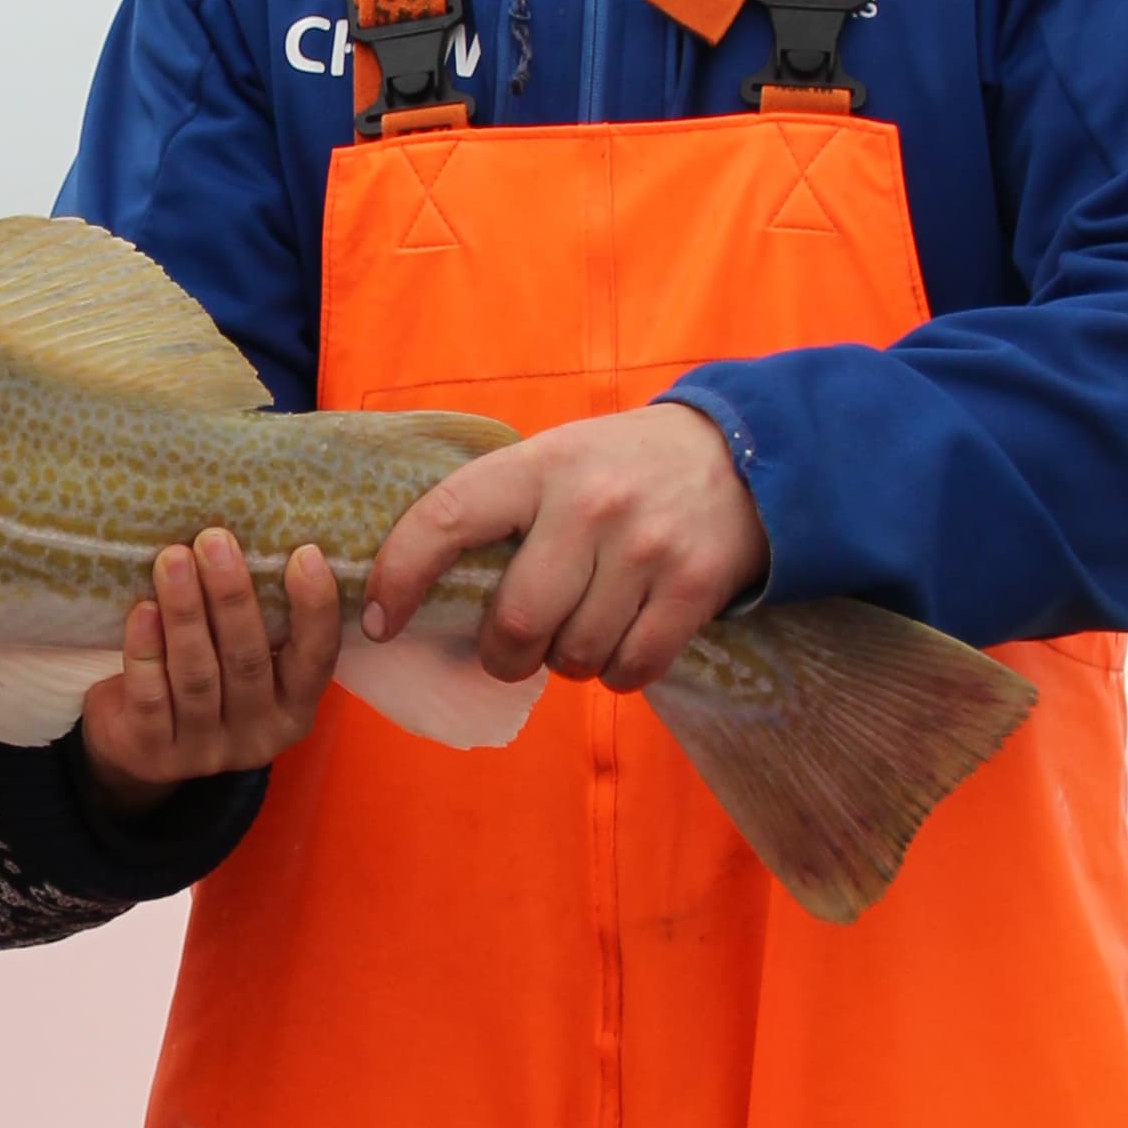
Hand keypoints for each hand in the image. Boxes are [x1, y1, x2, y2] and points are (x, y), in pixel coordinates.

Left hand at [75, 532, 342, 822]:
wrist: (136, 741)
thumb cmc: (204, 674)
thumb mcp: (242, 656)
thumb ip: (261, 617)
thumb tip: (264, 530)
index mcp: (294, 708)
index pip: (316, 659)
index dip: (314, 609)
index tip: (305, 553)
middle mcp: (258, 736)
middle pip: (248, 660)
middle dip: (231, 597)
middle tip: (215, 541)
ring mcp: (206, 751)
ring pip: (197, 675)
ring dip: (185, 613)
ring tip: (172, 559)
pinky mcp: (155, 754)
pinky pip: (151, 697)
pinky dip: (146, 651)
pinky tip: (142, 611)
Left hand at [363, 397, 765, 694]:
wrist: (746, 454)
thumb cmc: (624, 466)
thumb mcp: (558, 457)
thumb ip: (503, 508)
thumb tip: (425, 588)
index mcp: (540, 464)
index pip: (447, 519)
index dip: (401, 574)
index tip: (381, 620)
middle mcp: (590, 504)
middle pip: (516, 620)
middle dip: (504, 655)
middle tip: (513, 651)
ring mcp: (646, 547)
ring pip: (574, 655)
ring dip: (567, 663)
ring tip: (581, 632)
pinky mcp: (695, 586)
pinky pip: (631, 669)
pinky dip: (617, 673)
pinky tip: (623, 642)